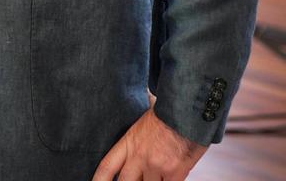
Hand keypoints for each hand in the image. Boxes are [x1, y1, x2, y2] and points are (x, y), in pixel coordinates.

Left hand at [91, 109, 207, 180]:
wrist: (186, 110)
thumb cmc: (167, 114)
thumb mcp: (142, 126)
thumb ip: (135, 145)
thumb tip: (134, 162)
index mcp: (129, 142)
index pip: (107, 166)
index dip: (99, 180)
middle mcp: (139, 156)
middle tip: (132, 179)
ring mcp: (156, 166)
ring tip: (157, 171)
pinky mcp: (174, 173)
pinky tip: (169, 177)